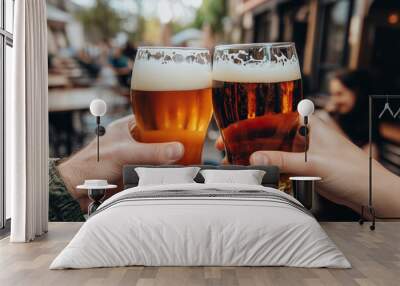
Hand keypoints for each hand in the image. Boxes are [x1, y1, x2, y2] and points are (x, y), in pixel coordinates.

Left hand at [58, 115, 183, 210]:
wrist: (78, 192)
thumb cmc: (90, 165)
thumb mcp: (124, 153)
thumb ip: (151, 152)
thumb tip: (177, 149)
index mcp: (127, 128)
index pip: (153, 119)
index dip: (168, 122)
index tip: (185, 127)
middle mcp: (132, 141)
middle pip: (159, 140)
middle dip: (172, 145)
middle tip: (188, 148)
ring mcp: (134, 158)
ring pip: (158, 157)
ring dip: (167, 161)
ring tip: (184, 162)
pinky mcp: (135, 174)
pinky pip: (153, 172)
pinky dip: (161, 174)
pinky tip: (171, 175)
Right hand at [216, 115, 399, 216]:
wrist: (369, 193)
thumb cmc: (352, 171)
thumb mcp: (314, 163)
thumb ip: (283, 160)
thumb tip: (254, 159)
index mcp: (308, 122)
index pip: (272, 116)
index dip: (248, 122)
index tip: (229, 130)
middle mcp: (303, 132)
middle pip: (267, 131)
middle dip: (246, 138)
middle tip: (224, 145)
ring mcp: (301, 148)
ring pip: (271, 147)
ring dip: (253, 152)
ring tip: (232, 158)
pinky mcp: (301, 163)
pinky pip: (277, 161)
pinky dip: (264, 164)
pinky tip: (250, 168)